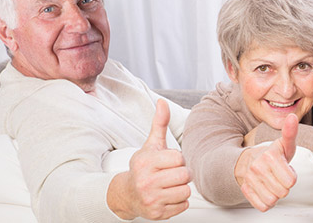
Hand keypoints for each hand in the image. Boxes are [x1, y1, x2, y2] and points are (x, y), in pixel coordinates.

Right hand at [125, 99, 191, 219]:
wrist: (127, 194)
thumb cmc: (144, 167)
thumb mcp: (151, 145)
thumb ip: (160, 124)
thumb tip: (162, 102)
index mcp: (146, 162)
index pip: (179, 159)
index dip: (178, 159)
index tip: (169, 162)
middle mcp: (146, 182)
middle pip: (185, 175)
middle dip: (182, 174)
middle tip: (172, 174)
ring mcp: (151, 199)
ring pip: (185, 191)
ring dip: (181, 188)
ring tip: (170, 185)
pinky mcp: (157, 214)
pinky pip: (182, 206)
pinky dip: (179, 202)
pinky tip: (167, 196)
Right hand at [235, 113, 297, 211]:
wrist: (247, 161)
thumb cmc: (270, 155)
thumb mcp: (283, 144)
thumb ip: (290, 132)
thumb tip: (292, 117)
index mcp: (269, 156)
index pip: (291, 181)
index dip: (291, 176)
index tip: (285, 169)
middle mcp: (258, 167)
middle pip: (283, 192)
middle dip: (283, 185)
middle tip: (278, 176)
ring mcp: (250, 180)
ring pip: (272, 200)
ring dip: (275, 194)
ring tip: (272, 183)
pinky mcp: (246, 191)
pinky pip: (263, 206)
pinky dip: (266, 201)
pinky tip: (265, 190)